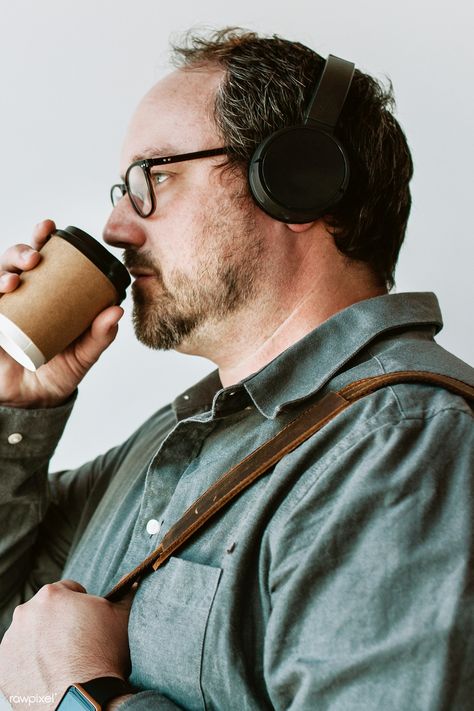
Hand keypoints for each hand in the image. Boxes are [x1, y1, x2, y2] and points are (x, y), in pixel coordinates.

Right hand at [0, 219, 123, 407]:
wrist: (33, 403)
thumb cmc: (57, 374)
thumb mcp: (83, 355)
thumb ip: (99, 336)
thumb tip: (117, 311)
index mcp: (45, 296)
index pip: (42, 261)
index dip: (42, 240)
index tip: (50, 227)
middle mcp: (21, 297)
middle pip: (16, 263)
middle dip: (23, 249)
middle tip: (36, 253)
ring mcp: (2, 309)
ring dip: (7, 268)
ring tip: (19, 275)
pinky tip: (5, 288)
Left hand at [0, 579, 132, 710]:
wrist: (82, 700)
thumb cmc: (102, 656)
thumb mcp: (120, 618)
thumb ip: (124, 594)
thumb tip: (132, 583)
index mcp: (52, 595)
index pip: (68, 589)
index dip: (81, 603)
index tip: (88, 622)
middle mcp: (25, 613)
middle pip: (45, 610)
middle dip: (59, 621)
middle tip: (76, 642)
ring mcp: (11, 641)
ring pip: (29, 633)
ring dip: (42, 641)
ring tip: (62, 660)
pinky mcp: (3, 667)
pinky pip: (18, 658)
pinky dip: (30, 662)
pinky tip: (48, 673)